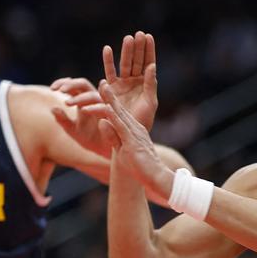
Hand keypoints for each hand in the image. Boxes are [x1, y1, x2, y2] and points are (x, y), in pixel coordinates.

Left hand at [49, 77, 114, 157]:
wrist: (104, 153)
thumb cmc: (90, 139)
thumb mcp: (72, 130)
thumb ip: (62, 119)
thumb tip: (52, 109)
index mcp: (83, 101)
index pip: (73, 86)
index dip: (63, 83)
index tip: (52, 88)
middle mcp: (94, 101)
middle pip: (83, 84)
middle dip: (71, 84)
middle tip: (59, 90)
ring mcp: (104, 107)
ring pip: (93, 95)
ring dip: (80, 97)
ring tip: (67, 103)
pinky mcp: (113, 117)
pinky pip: (104, 108)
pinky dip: (94, 108)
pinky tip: (83, 111)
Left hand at [98, 86, 177, 204]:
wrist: (155, 177)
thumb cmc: (139, 166)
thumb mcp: (121, 149)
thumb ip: (112, 136)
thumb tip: (102, 122)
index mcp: (132, 129)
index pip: (118, 112)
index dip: (110, 100)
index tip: (102, 88)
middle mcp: (134, 128)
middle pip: (119, 108)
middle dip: (109, 94)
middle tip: (102, 80)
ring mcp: (134, 133)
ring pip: (119, 113)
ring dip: (110, 99)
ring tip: (102, 86)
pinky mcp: (133, 141)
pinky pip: (122, 126)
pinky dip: (114, 116)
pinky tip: (107, 107)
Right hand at [100, 32, 159, 127]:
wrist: (127, 133)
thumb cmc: (142, 120)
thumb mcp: (150, 102)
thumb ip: (150, 84)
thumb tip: (152, 66)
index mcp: (146, 83)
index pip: (148, 63)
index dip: (149, 50)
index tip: (149, 36)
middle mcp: (134, 81)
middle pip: (136, 60)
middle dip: (137, 47)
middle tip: (138, 34)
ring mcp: (122, 84)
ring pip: (124, 64)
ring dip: (126, 51)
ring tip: (127, 38)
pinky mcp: (110, 88)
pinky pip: (109, 72)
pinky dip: (108, 61)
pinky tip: (107, 49)